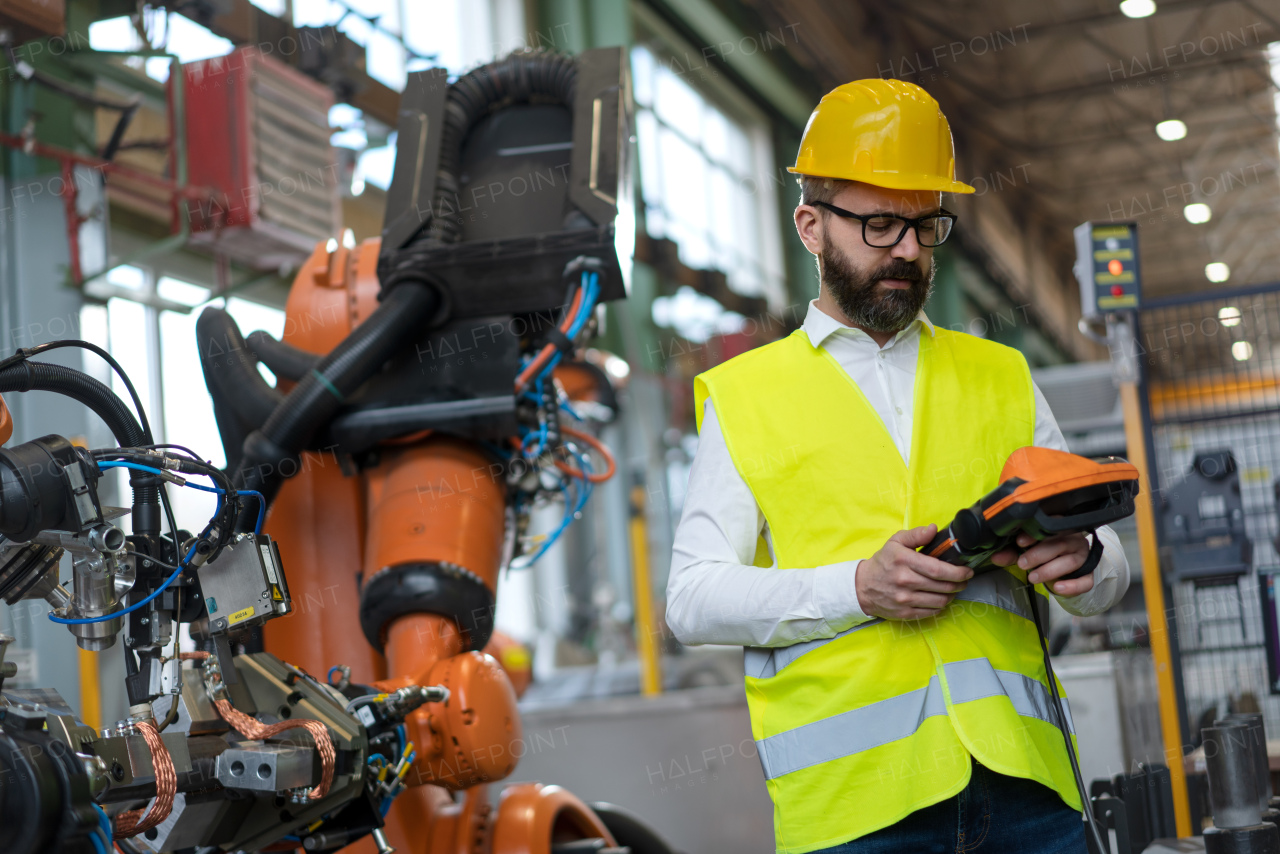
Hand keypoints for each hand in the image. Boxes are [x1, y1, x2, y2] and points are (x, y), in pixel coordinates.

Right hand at [856, 524, 973, 620]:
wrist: (862, 586)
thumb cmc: (882, 562)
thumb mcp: (895, 542)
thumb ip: (916, 535)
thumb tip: (933, 529)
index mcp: (904, 561)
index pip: (938, 569)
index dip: (958, 572)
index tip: (967, 570)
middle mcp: (905, 581)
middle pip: (943, 586)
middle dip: (960, 583)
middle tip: (964, 580)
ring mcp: (905, 599)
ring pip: (940, 601)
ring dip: (952, 595)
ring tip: (953, 589)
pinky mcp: (905, 613)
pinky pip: (932, 612)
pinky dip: (940, 606)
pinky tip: (939, 598)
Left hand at [991, 532, 1093, 596]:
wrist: (1068, 571)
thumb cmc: (1046, 555)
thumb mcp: (1028, 552)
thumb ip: (1013, 553)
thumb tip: (995, 557)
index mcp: (1059, 528)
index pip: (1050, 526)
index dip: (1034, 534)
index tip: (1019, 542)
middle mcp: (1074, 540)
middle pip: (1060, 544)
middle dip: (1038, 554)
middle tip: (1022, 563)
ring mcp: (1083, 557)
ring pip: (1070, 562)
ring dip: (1050, 570)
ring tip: (1033, 577)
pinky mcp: (1089, 575)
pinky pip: (1085, 581)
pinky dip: (1072, 585)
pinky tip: (1058, 588)